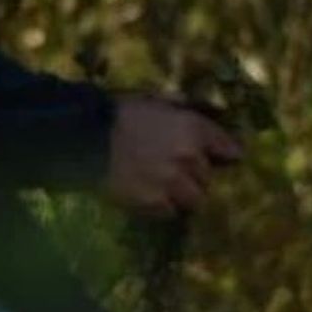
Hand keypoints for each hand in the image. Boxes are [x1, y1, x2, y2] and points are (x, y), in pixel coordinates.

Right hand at [106, 94, 242, 218]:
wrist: (84, 140)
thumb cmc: (116, 113)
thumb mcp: (152, 100)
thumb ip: (178, 107)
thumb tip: (193, 110)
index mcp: (192, 128)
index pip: (227, 148)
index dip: (226, 154)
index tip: (227, 158)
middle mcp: (189, 158)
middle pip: (208, 177)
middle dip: (196, 174)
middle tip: (178, 171)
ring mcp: (172, 184)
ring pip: (194, 199)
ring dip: (183, 194)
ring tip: (166, 188)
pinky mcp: (154, 204)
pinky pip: (170, 211)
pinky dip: (163, 206)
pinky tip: (149, 195)